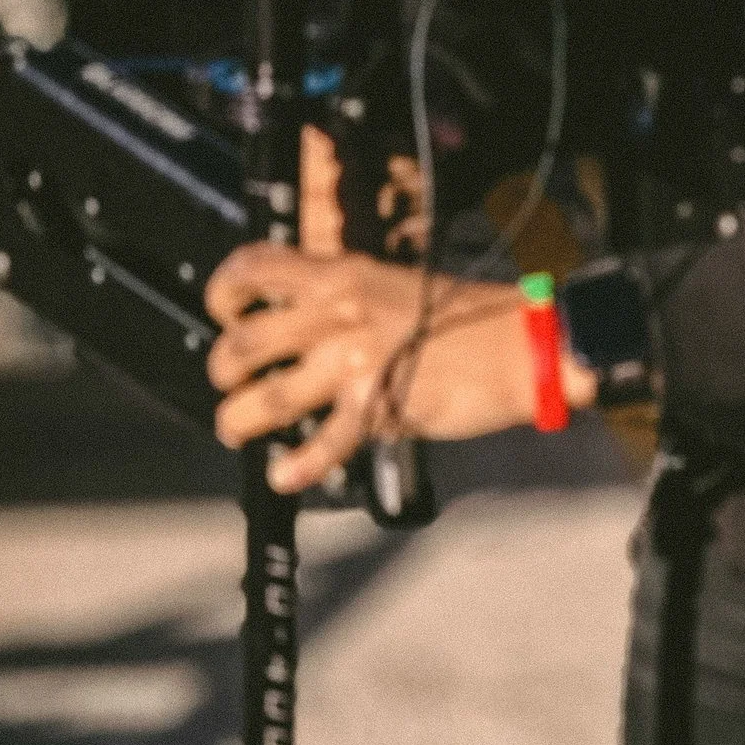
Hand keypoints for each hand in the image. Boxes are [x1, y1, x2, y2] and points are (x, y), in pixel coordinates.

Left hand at [204, 247, 593, 493]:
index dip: (223, 291)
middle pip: (246, 341)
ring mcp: (355, 359)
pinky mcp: (377, 404)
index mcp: (343, 275)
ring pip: (268, 395)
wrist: (522, 343)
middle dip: (223, 370)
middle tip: (228, 383)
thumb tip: (311, 330)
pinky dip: (298, 465)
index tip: (221, 311)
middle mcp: (339, 313)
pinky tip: (285, 476)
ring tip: (236, 430)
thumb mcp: (400, 286)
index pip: (258, 268)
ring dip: (239, 419)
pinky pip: (324, 441)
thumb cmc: (474, 317)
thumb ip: (351, 303)